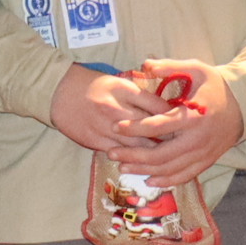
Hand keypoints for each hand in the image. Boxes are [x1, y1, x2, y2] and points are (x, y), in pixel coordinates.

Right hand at [49, 65, 174, 158]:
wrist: (58, 93)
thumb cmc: (93, 85)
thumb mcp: (119, 81)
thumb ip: (142, 94)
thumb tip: (168, 108)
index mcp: (125, 90)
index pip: (158, 106)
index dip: (174, 117)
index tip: (186, 124)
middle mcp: (116, 109)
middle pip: (151, 129)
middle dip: (169, 138)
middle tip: (185, 144)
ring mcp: (105, 127)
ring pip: (138, 146)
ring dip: (154, 153)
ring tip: (169, 157)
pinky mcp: (95, 141)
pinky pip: (120, 154)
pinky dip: (134, 159)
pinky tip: (145, 163)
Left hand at [114, 61, 244, 186]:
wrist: (245, 106)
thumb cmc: (216, 86)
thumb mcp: (196, 69)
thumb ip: (170, 66)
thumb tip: (144, 64)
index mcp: (193, 115)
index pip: (158, 126)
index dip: (135, 127)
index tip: (115, 126)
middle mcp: (197, 139)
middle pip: (160, 154)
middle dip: (133, 154)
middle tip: (111, 152)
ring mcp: (203, 153)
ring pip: (169, 168)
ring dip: (144, 170)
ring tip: (122, 166)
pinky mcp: (207, 161)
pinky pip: (185, 176)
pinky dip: (166, 180)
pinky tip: (149, 180)